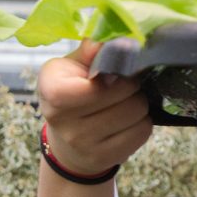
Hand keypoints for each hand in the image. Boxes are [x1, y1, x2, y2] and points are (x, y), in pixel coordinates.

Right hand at [37, 40, 150, 176]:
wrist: (67, 142)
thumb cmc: (72, 92)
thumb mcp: (72, 67)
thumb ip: (91, 50)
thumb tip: (116, 38)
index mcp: (53, 92)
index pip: (101, 84)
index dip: (118, 74)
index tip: (115, 72)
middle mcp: (65, 121)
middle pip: (128, 97)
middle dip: (133, 88)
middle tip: (124, 86)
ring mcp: (84, 144)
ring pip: (138, 114)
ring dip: (139, 104)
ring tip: (125, 102)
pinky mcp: (105, 158)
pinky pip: (142, 133)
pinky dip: (142, 123)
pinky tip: (128, 120)